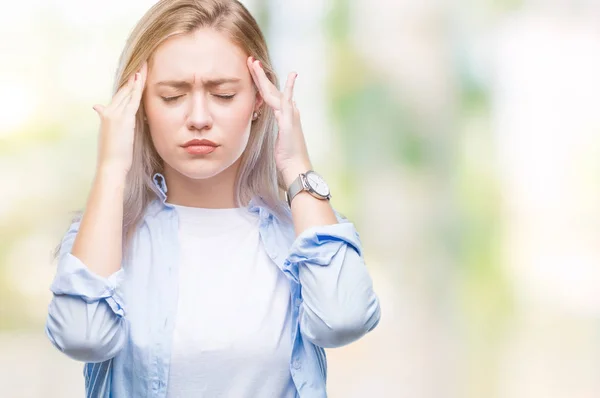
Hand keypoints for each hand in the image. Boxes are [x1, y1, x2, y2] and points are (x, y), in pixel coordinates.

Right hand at [93, 62, 147, 176]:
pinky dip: (137, 88)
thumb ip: (113, 126)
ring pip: (128, 92)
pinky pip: (133, 100)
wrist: (110, 165)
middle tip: (140, 64)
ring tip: (143, 66)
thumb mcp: (112, 138)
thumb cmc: (114, 156)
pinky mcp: (123, 119)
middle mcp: (109, 112)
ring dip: (136, 79)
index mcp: (107, 116)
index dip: (127, 85)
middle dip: (132, 78)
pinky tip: (141, 78)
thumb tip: (104, 114)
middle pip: (123, 91)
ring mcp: (115, 114)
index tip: (134, 75)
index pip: (119, 96)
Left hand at [247, 57, 311, 185]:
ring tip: (255, 64)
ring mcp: (290, 115)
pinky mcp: (291, 121)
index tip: (251, 71)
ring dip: (264, 78)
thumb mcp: (278, 139)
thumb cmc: (287, 157)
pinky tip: (292, 76)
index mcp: (282, 115)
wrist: (295, 167)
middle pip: (270, 89)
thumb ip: (278, 127)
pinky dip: (290, 88)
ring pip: (274, 92)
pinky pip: (289, 102)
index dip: (259, 83)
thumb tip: (276, 121)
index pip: (268, 95)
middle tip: (250, 60)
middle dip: (259, 75)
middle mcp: (287, 111)